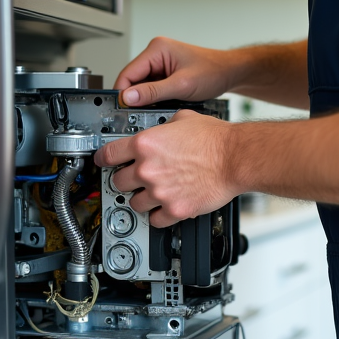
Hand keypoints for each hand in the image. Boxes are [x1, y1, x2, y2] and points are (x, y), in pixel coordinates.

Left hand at [94, 110, 240, 227]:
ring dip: (142, 199)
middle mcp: (148, 169)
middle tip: (134, 179)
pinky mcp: (175, 209)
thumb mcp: (182, 119)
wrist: (236, 158)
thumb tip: (159, 130)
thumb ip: (162, 128)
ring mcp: (160, 191)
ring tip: (154, 194)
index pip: (109, 155)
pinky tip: (165, 208)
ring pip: (135, 203)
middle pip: (118, 182)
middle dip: (125, 181)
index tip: (102, 163)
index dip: (103, 160)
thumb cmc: (215, 139)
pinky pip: (155, 219)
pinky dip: (159, 216)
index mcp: (145, 144)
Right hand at [114, 37, 236, 106]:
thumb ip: (153, 92)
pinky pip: (152, 88)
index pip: (128, 73)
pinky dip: (155, 99)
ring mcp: (160, 63)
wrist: (229, 73)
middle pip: (133, 80)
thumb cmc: (213, 71)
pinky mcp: (165, 73)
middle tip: (141, 114)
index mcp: (157, 49)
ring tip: (158, 108)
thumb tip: (129, 97)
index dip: (123, 93)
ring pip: (141, 86)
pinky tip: (164, 104)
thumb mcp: (181, 85)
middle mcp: (155, 53)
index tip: (123, 110)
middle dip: (136, 97)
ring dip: (146, 99)